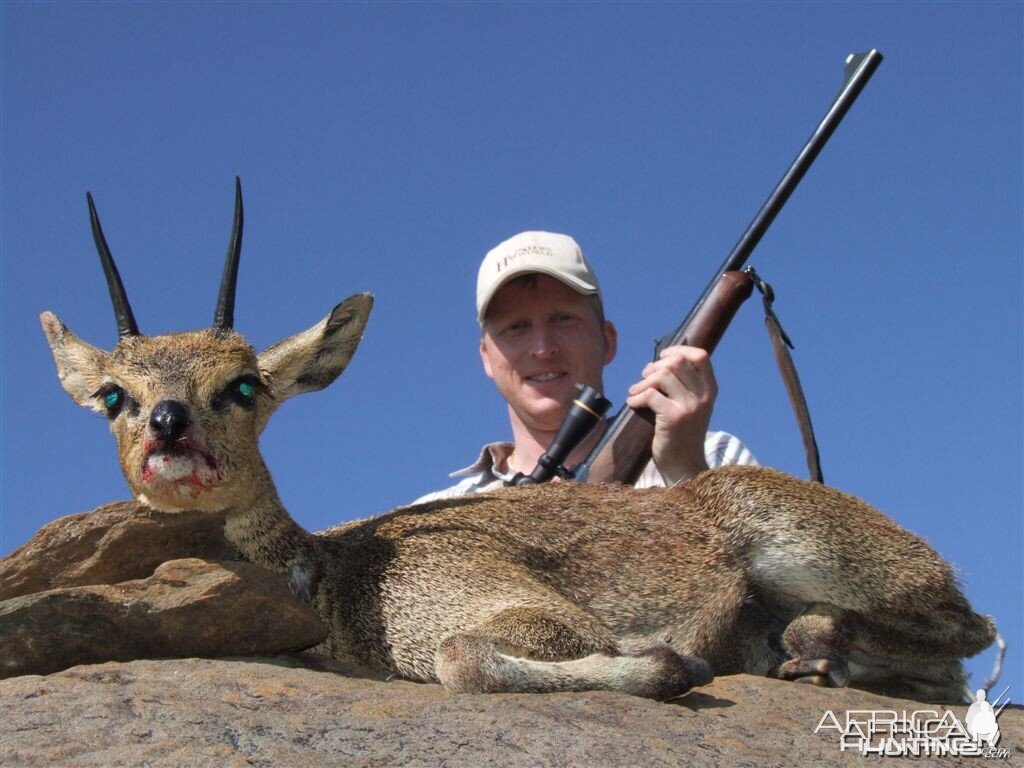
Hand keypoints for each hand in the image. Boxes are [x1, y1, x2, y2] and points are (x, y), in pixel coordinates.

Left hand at [625, 345, 716, 484]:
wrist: (684, 466)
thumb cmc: (681, 434)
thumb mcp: (690, 406)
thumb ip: (683, 385)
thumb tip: (659, 362)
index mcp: (710, 390)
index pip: (700, 356)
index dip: (678, 350)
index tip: (662, 356)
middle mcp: (704, 396)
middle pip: (677, 362)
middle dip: (655, 366)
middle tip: (644, 378)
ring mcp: (690, 406)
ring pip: (663, 375)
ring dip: (643, 381)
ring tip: (635, 392)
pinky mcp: (674, 417)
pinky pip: (650, 394)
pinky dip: (636, 397)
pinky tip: (633, 404)